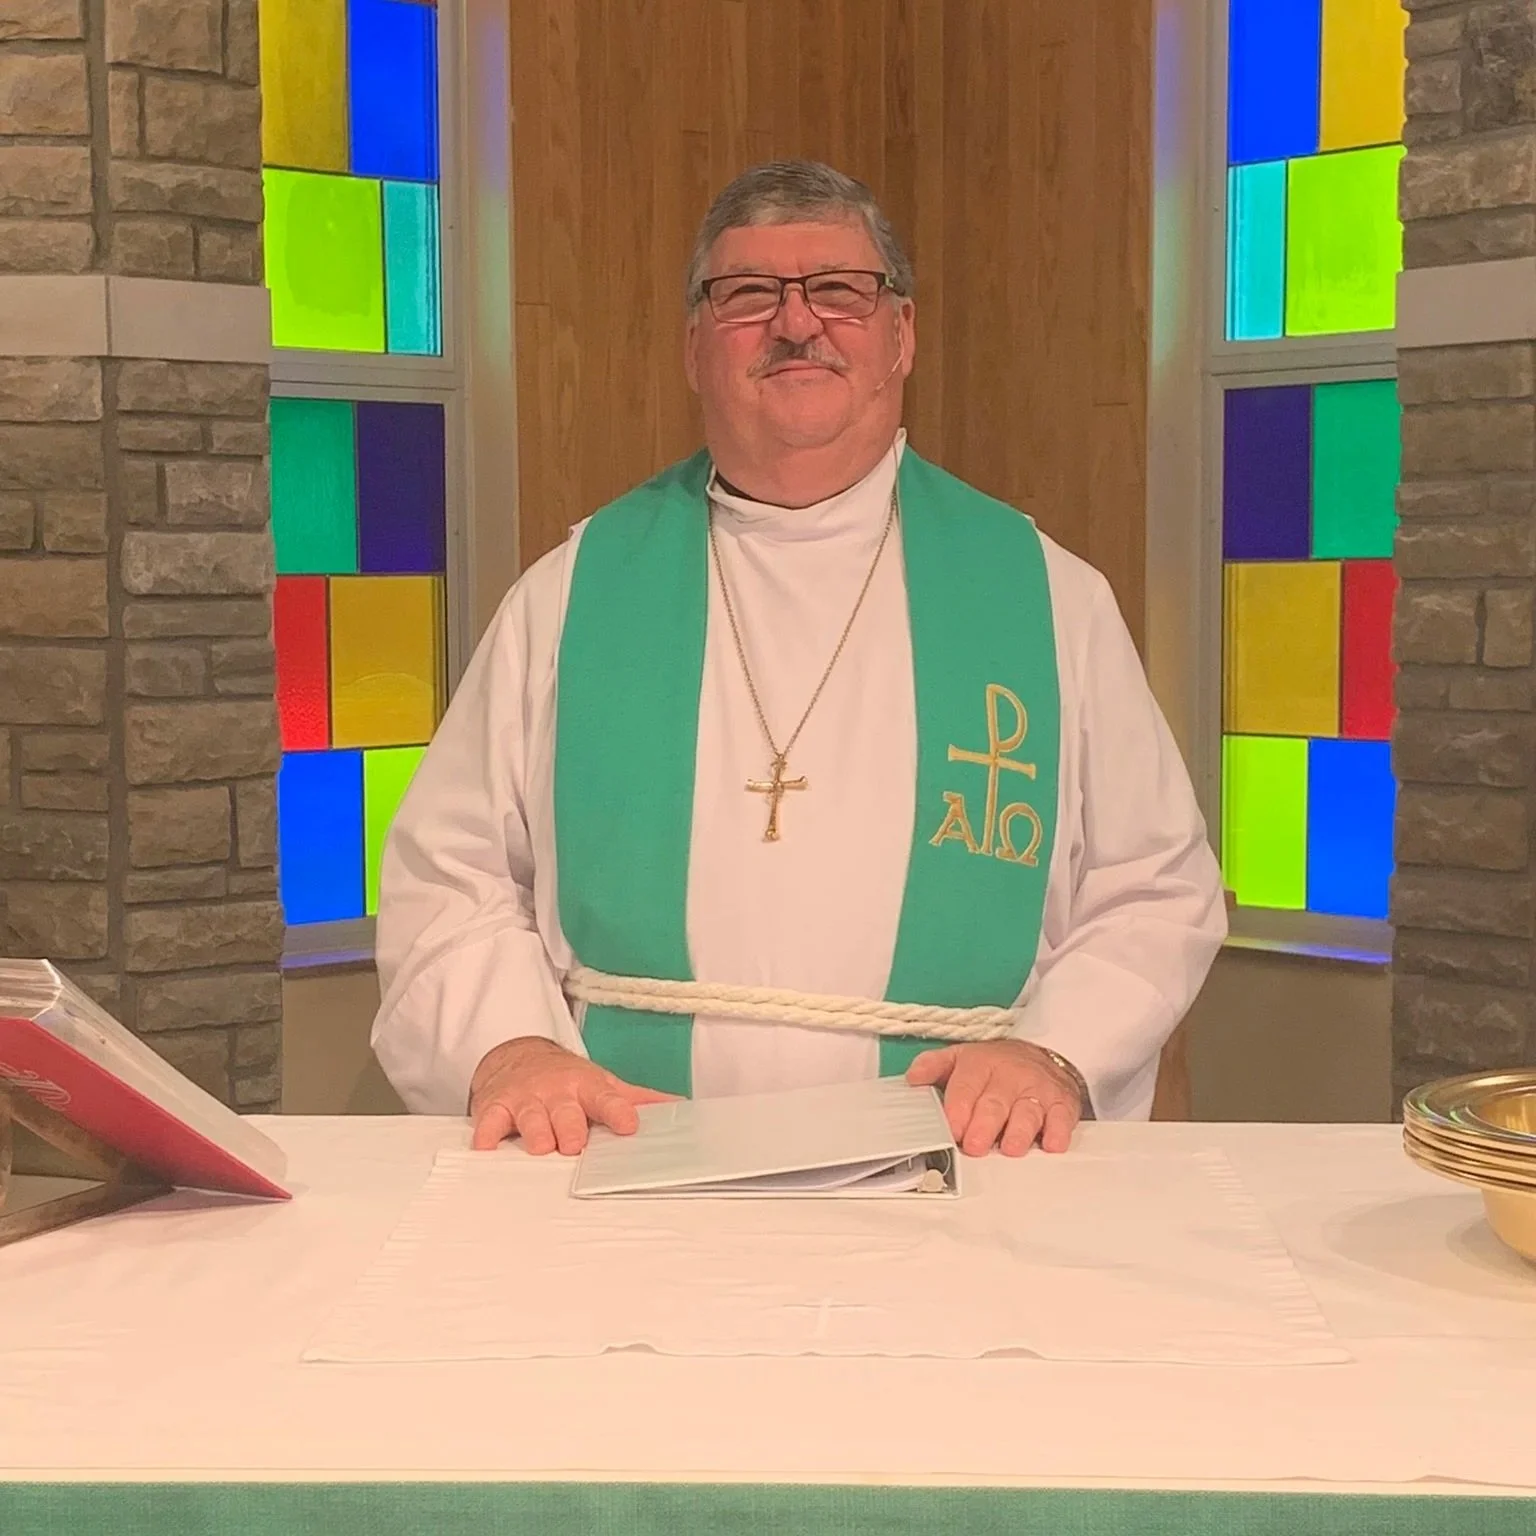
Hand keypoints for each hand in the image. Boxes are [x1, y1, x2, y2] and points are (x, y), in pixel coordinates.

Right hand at [468, 1037, 676, 1154]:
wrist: (519, 1055)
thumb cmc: (567, 1080)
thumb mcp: (603, 1083)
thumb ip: (636, 1100)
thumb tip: (680, 1108)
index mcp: (587, 1086)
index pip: (607, 1098)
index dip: (618, 1111)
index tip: (629, 1125)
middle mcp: (557, 1091)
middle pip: (566, 1111)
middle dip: (571, 1128)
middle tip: (576, 1145)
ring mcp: (525, 1099)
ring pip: (530, 1117)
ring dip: (536, 1133)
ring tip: (542, 1148)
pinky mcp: (495, 1107)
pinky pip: (489, 1122)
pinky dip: (487, 1134)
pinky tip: (487, 1147)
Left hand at [906, 1040, 1082, 1156]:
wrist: (1043, 1054)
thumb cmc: (995, 1066)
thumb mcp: (961, 1058)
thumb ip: (934, 1066)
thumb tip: (911, 1079)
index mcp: (980, 1064)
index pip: (966, 1086)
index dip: (958, 1108)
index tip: (953, 1129)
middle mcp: (1009, 1076)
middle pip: (995, 1102)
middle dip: (984, 1125)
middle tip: (975, 1146)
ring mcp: (1037, 1090)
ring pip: (1028, 1111)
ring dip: (1019, 1131)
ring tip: (1010, 1148)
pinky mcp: (1063, 1104)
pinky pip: (1062, 1118)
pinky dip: (1059, 1132)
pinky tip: (1052, 1144)